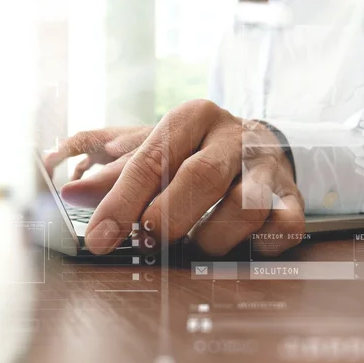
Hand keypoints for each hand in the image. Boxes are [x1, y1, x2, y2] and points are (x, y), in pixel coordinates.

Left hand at [48, 100, 304, 255]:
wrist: (257, 142)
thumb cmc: (195, 151)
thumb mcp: (157, 151)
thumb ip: (117, 174)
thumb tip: (70, 192)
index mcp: (193, 117)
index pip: (152, 160)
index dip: (122, 202)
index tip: (99, 238)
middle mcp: (233, 135)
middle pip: (201, 178)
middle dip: (170, 219)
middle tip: (153, 241)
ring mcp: (267, 164)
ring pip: (243, 207)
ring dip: (213, 238)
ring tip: (199, 241)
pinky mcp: (293, 193)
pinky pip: (284, 226)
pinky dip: (260, 245)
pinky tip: (243, 244)